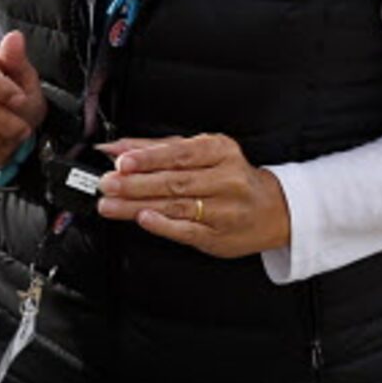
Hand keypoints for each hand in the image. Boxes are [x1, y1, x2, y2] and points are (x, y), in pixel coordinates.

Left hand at [97, 132, 290, 258]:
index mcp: (220, 151)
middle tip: (107, 184)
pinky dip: (163, 225)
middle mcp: (226, 179)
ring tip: (110, 204)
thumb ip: (156, 148)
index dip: (149, 158)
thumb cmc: (230, 177)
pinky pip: (187, 230)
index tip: (122, 161)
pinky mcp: (218, 235)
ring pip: (175, 206)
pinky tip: (144, 219)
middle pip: (174, 181)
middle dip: (135, 184)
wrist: (273, 210)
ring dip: (137, 205)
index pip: (179, 154)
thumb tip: (116, 148)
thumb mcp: (200, 153)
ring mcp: (224, 209)